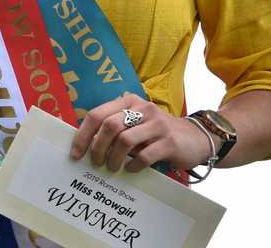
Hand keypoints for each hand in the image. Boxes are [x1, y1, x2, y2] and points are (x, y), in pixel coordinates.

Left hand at [69, 93, 211, 173]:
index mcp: (129, 101)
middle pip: (109, 126)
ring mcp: (157, 124)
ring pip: (125, 140)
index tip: (76, 154)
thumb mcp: (135, 123)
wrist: (194, 138)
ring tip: (113, 168)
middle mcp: (142, 108)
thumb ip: (114, 127)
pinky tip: (131, 169)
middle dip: (97, 148)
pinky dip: (133, 165)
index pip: (97, 114)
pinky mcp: (169, 141)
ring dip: (114, 158)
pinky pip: (144, 155)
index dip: (83, 135)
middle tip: (96, 163)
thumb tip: (86, 144)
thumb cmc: (156, 133)